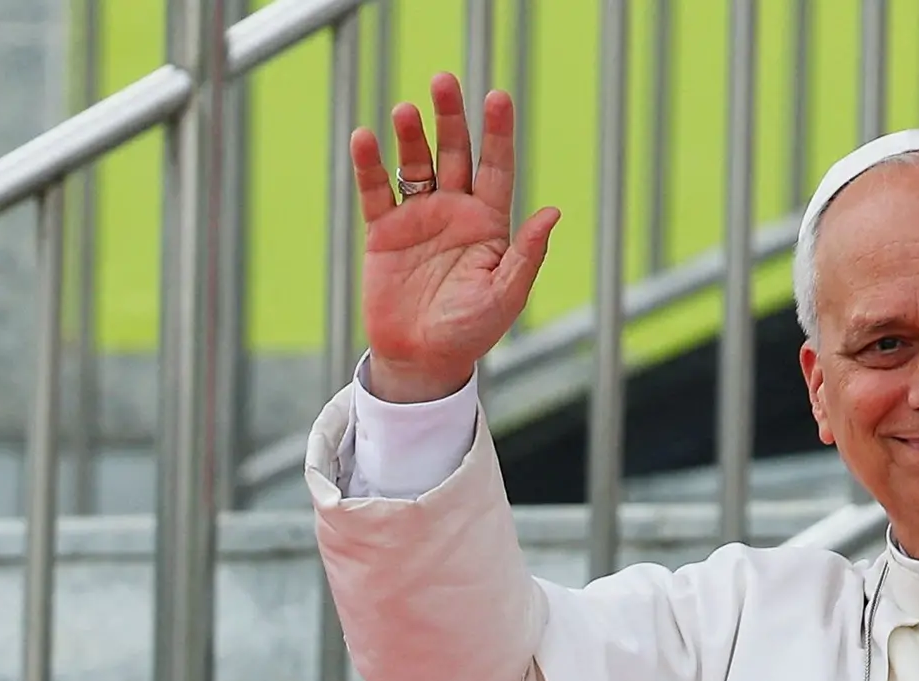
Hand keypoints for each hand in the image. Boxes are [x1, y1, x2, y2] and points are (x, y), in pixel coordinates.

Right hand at [349, 75, 560, 403]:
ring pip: (415, 164)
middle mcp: (455, 211)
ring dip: (410, 136)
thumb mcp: (504, 296)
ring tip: (405, 111)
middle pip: (454, 152)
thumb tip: (553, 212)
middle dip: (450, 117)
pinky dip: (369, 166)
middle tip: (443, 80)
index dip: (498, 132)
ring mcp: (418, 218)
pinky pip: (376, 192)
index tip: (497, 97)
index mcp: (489, 222)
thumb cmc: (470, 333)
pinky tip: (365, 139)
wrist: (421, 361)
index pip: (497, 166)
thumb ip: (526, 255)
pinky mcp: (384, 232)